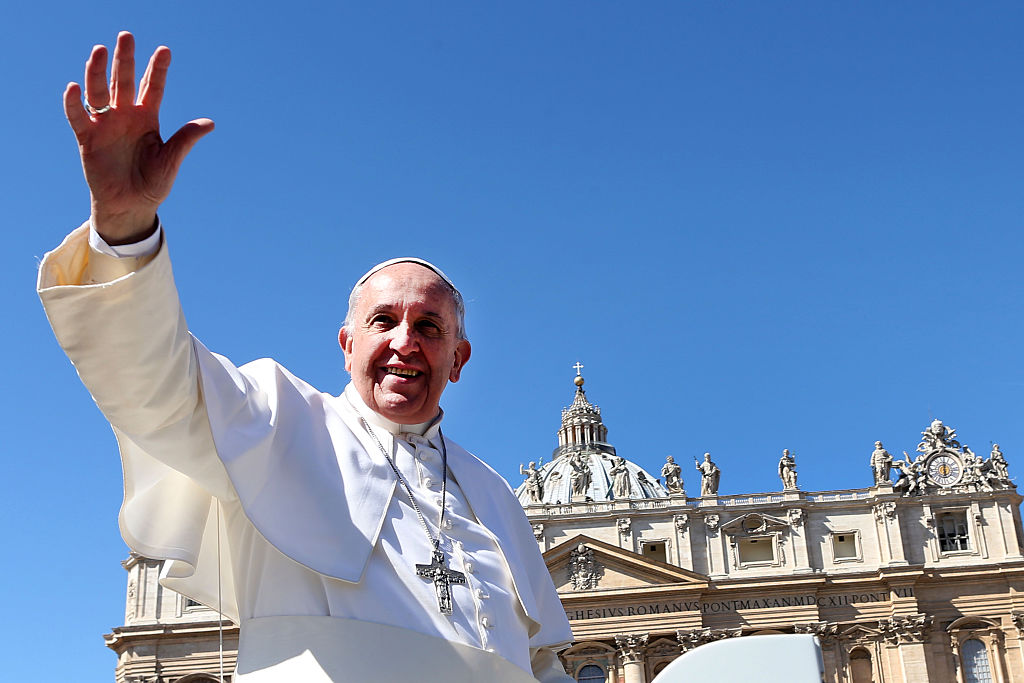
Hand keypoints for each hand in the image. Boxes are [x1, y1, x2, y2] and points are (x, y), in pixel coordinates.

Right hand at [63, 32, 213, 243]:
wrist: (131, 206)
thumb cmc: (153, 183)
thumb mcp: (171, 160)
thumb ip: (185, 140)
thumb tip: (210, 123)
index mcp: (148, 118)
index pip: (154, 88)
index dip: (158, 69)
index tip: (165, 50)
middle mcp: (125, 116)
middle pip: (124, 81)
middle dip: (125, 60)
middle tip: (126, 36)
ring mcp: (106, 125)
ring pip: (99, 92)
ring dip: (98, 72)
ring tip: (99, 50)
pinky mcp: (87, 138)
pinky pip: (78, 117)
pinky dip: (74, 103)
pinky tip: (74, 87)